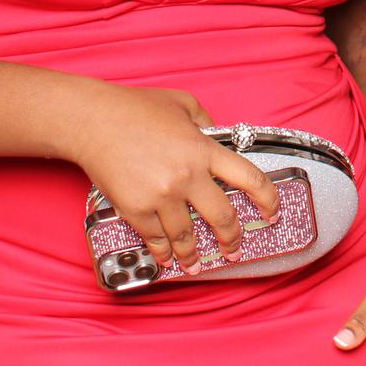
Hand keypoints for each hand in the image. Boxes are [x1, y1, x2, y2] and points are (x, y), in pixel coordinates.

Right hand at [64, 83, 279, 273]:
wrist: (92, 121)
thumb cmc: (134, 108)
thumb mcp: (183, 103)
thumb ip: (206, 122)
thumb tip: (216, 137)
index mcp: (204, 149)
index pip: (250, 178)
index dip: (268, 199)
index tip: (273, 212)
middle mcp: (187, 176)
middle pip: (222, 217)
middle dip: (233, 238)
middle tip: (234, 249)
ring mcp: (161, 196)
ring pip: (187, 236)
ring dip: (194, 253)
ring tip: (196, 263)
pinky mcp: (136, 209)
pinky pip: (156, 238)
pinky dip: (163, 251)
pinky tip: (168, 257)